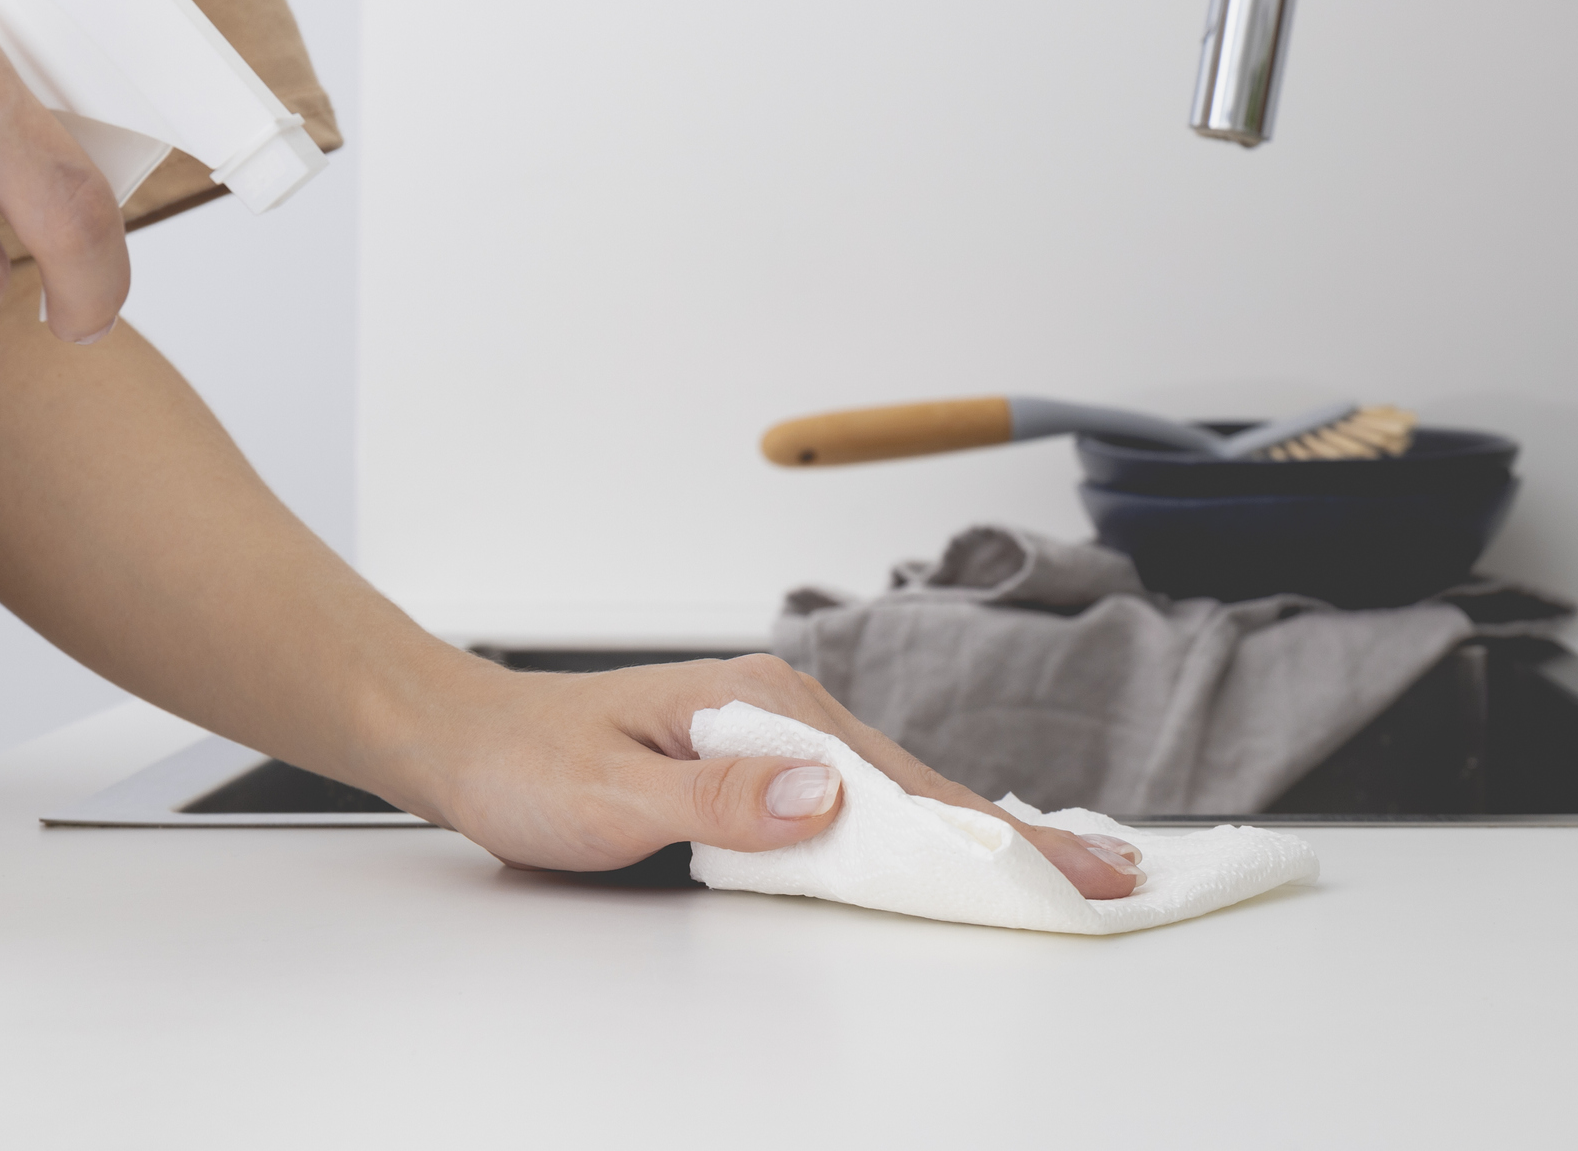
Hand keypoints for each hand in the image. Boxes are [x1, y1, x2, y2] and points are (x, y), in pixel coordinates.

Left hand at [394, 653, 1148, 898]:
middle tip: (1107, 874)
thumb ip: (720, 794)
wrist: (470, 740)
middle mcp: (786, 711)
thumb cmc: (531, 762)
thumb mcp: (614, 791)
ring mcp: (776, 737)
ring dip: (976, 834)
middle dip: (1015, 835)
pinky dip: (918, 829)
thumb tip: (826, 798)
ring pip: (898, 794)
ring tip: (1057, 865)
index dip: (990, 833)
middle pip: (923, 785)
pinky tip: (952, 847)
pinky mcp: (759, 766)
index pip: (903, 782)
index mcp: (768, 704)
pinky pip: (857, 803)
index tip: (1068, 865)